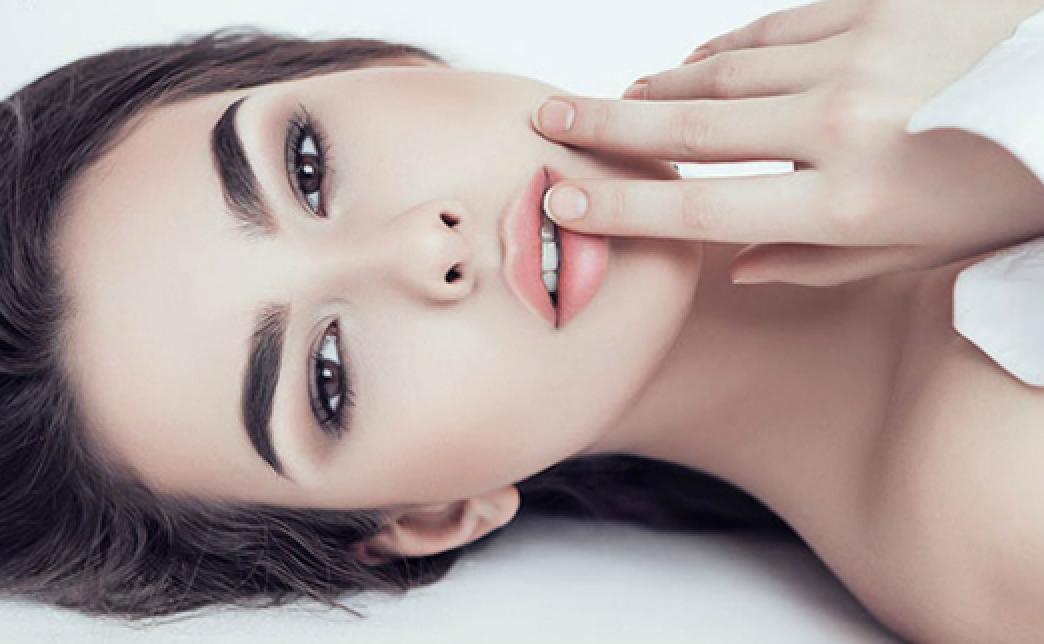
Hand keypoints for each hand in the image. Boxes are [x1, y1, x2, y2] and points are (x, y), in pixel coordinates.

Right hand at [531, 0, 1043, 285]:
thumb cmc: (1011, 186)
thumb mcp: (921, 251)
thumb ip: (820, 263)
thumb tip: (742, 268)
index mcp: (849, 205)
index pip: (706, 213)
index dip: (625, 212)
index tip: (565, 204)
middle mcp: (841, 128)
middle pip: (693, 129)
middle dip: (608, 130)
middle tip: (548, 124)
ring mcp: (858, 57)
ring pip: (724, 72)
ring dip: (657, 87)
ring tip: (610, 100)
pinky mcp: (879, 7)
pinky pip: (774, 27)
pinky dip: (722, 48)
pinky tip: (690, 61)